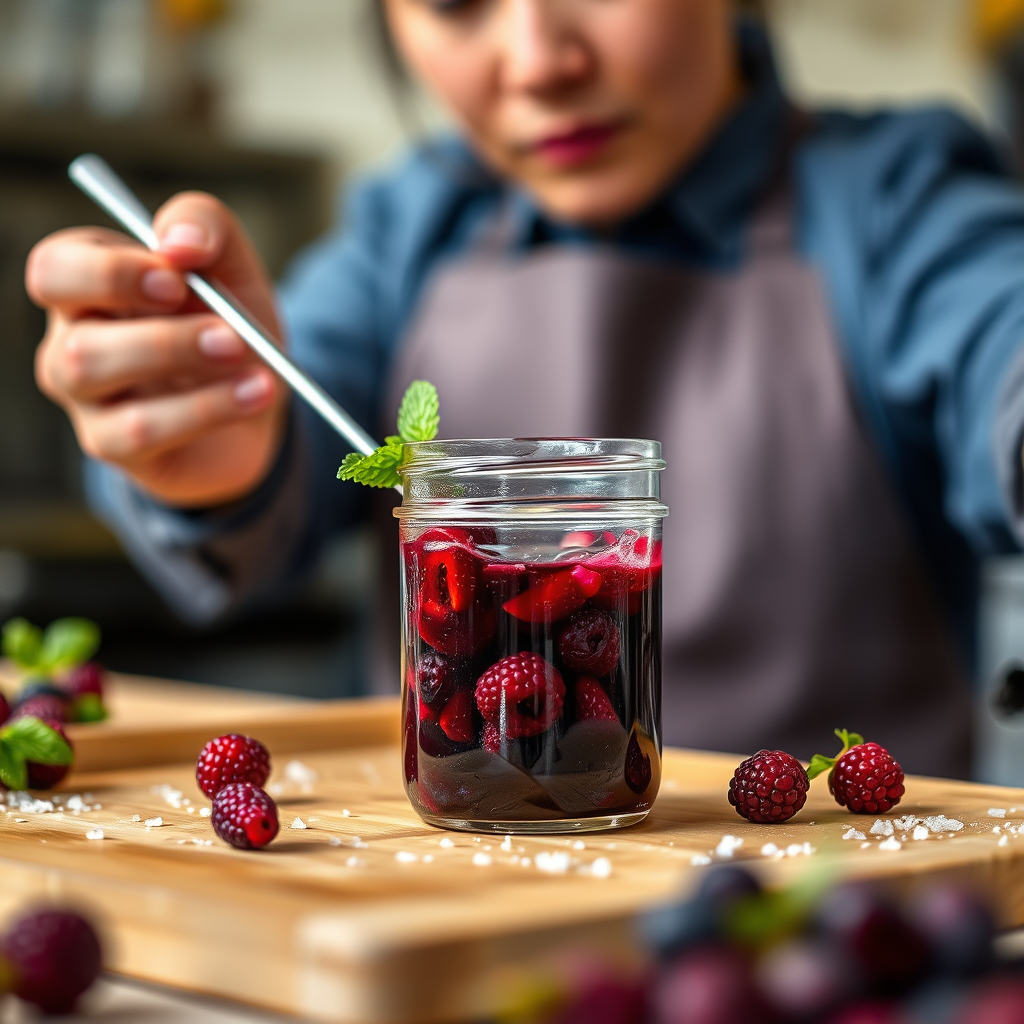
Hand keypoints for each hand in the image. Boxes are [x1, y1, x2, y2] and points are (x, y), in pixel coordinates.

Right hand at [28, 192, 287, 507]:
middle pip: (72, 334)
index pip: (56, 267)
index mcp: (88, 283)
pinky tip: (255, 395)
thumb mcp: (232, 264)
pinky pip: (139, 431)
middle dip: (156, 332)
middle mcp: (71, 338)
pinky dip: (206, 410)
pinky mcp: (112, 444)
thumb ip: (205, 226)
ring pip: (94, 375)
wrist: (257, 397)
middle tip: (229, 334)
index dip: (110, 273)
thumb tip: (178, 243)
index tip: (178, 280)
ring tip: (250, 360)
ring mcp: (86, 397)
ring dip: (182, 363)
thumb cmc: (227, 322)